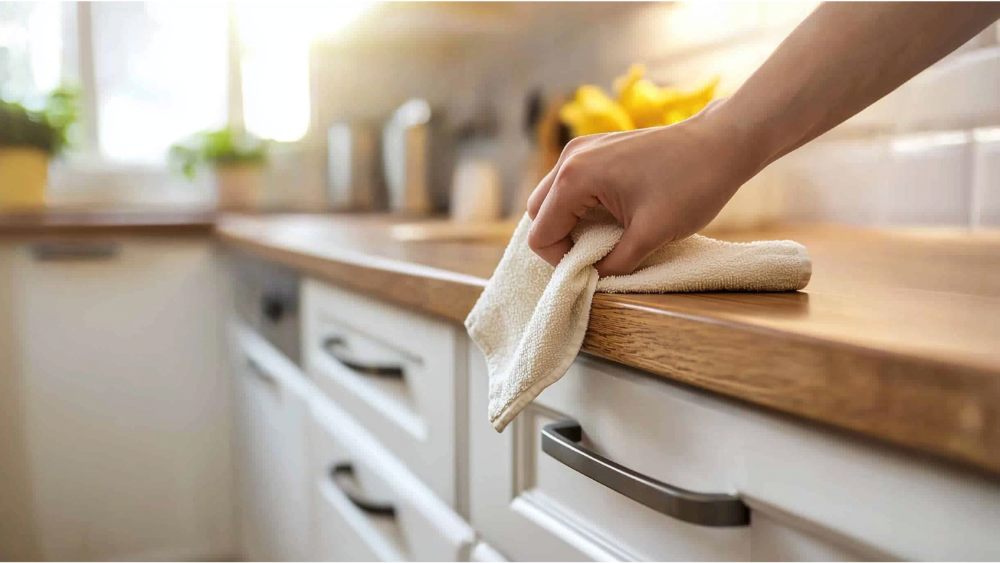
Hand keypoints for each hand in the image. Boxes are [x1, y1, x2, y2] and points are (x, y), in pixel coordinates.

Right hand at [526, 101, 764, 276]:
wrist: (722, 142)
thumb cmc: (691, 185)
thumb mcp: (650, 236)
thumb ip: (613, 264)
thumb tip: (592, 278)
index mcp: (575, 177)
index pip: (541, 234)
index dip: (561, 261)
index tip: (593, 269)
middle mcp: (570, 158)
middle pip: (539, 214)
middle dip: (561, 242)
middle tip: (597, 256)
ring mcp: (583, 148)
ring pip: (554, 198)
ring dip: (571, 224)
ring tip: (607, 239)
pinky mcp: (597, 147)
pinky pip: (573, 184)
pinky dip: (582, 207)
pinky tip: (613, 218)